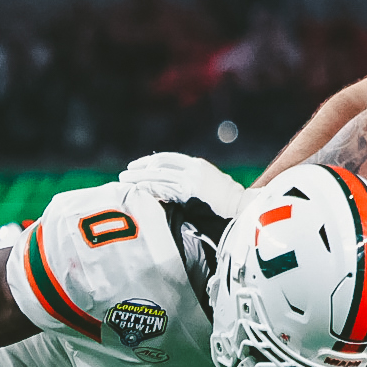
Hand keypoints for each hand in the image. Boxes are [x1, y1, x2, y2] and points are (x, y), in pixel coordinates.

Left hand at [121, 152, 246, 218]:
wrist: (242, 207)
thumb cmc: (228, 202)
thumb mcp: (210, 185)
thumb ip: (191, 183)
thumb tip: (170, 190)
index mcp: (197, 165)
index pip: (167, 159)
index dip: (149, 161)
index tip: (137, 166)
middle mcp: (192, 168)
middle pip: (159, 164)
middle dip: (140, 169)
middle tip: (125, 173)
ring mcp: (190, 179)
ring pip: (158, 175)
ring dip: (139, 178)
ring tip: (124, 181)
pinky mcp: (189, 191)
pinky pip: (164, 188)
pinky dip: (150, 188)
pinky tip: (138, 190)